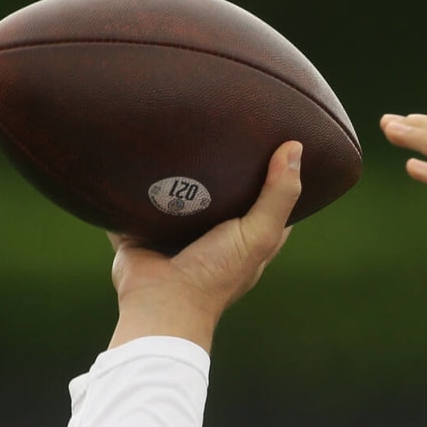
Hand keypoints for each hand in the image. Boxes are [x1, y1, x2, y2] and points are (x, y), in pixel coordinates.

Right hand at [107, 141, 304, 350]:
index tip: (275, 140)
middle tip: (220, 124)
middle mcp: (213, 235)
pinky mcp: (141, 231)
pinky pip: (135, 204)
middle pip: (222, 194)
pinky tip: (131, 153)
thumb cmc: (217, 273)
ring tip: (177, 129)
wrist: (161, 302)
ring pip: (177, 195)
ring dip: (175, 172)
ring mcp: (175, 234)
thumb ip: (279, 195)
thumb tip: (295, 147)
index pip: (269, 201)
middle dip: (221, 166)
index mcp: (246, 239)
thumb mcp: (259, 234)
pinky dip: (131, 184)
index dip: (274, 175)